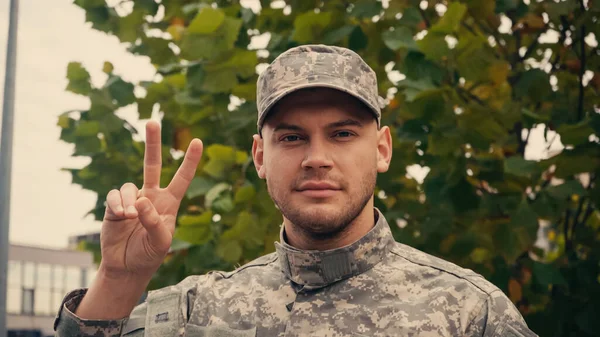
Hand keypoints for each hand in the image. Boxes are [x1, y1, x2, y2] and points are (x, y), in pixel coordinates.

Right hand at [100, 120, 202, 279]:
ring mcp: (132, 199)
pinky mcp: (114, 206)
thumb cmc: (149, 254)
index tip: (199, 142)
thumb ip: (154, 221)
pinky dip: (117, 204)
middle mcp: (151, 196)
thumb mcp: (160, 242)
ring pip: (129, 187)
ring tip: (129, 218)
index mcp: (169, 203)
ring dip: (128, 201)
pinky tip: (120, 216)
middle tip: (152, 121)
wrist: (126, 267)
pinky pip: (114, 196)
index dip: (190, 161)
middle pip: (152, 165)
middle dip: (152, 143)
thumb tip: (141, 201)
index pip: (182, 178)